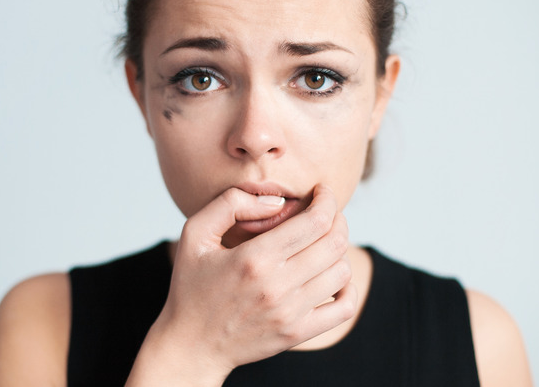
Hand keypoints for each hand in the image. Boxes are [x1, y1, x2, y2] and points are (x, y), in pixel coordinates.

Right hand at [127, 185, 356, 385]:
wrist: (190, 346)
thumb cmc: (191, 286)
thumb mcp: (194, 234)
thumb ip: (229, 204)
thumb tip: (276, 202)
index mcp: (254, 258)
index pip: (315, 221)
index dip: (327, 199)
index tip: (322, 192)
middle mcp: (276, 286)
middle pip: (334, 242)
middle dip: (338, 219)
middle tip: (326, 213)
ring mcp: (290, 313)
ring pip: (342, 271)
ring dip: (340, 250)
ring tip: (325, 242)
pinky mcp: (297, 333)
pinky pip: (343, 307)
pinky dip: (348, 287)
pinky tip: (333, 276)